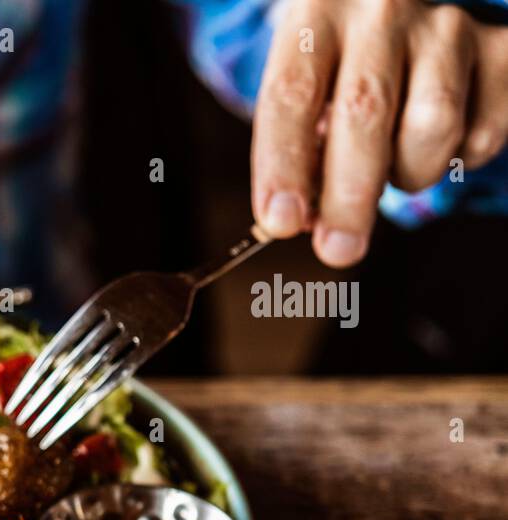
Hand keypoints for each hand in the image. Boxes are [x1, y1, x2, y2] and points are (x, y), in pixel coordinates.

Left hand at [252, 0, 507, 267]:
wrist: (406, 16)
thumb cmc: (341, 67)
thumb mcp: (306, 93)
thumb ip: (300, 150)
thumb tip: (299, 221)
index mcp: (317, 18)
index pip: (291, 96)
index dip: (282, 164)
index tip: (280, 222)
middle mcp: (382, 12)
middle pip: (364, 112)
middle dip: (348, 196)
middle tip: (338, 250)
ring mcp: (447, 28)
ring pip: (432, 124)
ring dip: (409, 173)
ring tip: (393, 171)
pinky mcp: (500, 52)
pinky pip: (483, 134)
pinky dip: (456, 160)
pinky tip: (436, 147)